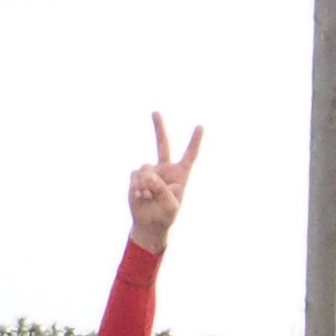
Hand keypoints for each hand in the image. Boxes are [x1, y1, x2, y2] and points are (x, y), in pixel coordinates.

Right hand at [127, 114, 200, 253]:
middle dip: (159, 128)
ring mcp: (150, 171)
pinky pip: (135, 175)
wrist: (149, 224)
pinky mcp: (136, 177)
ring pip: (145, 168)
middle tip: (155, 112)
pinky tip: (140, 196)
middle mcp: (165, 169)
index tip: (200, 126)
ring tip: (148, 197)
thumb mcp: (171, 206)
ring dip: (145, 184)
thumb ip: (162, 189)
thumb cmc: (166, 216)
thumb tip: (148, 174)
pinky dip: (137, 186)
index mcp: (181, 175)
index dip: (195, 141)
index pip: (190, 155)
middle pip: (162, 144)